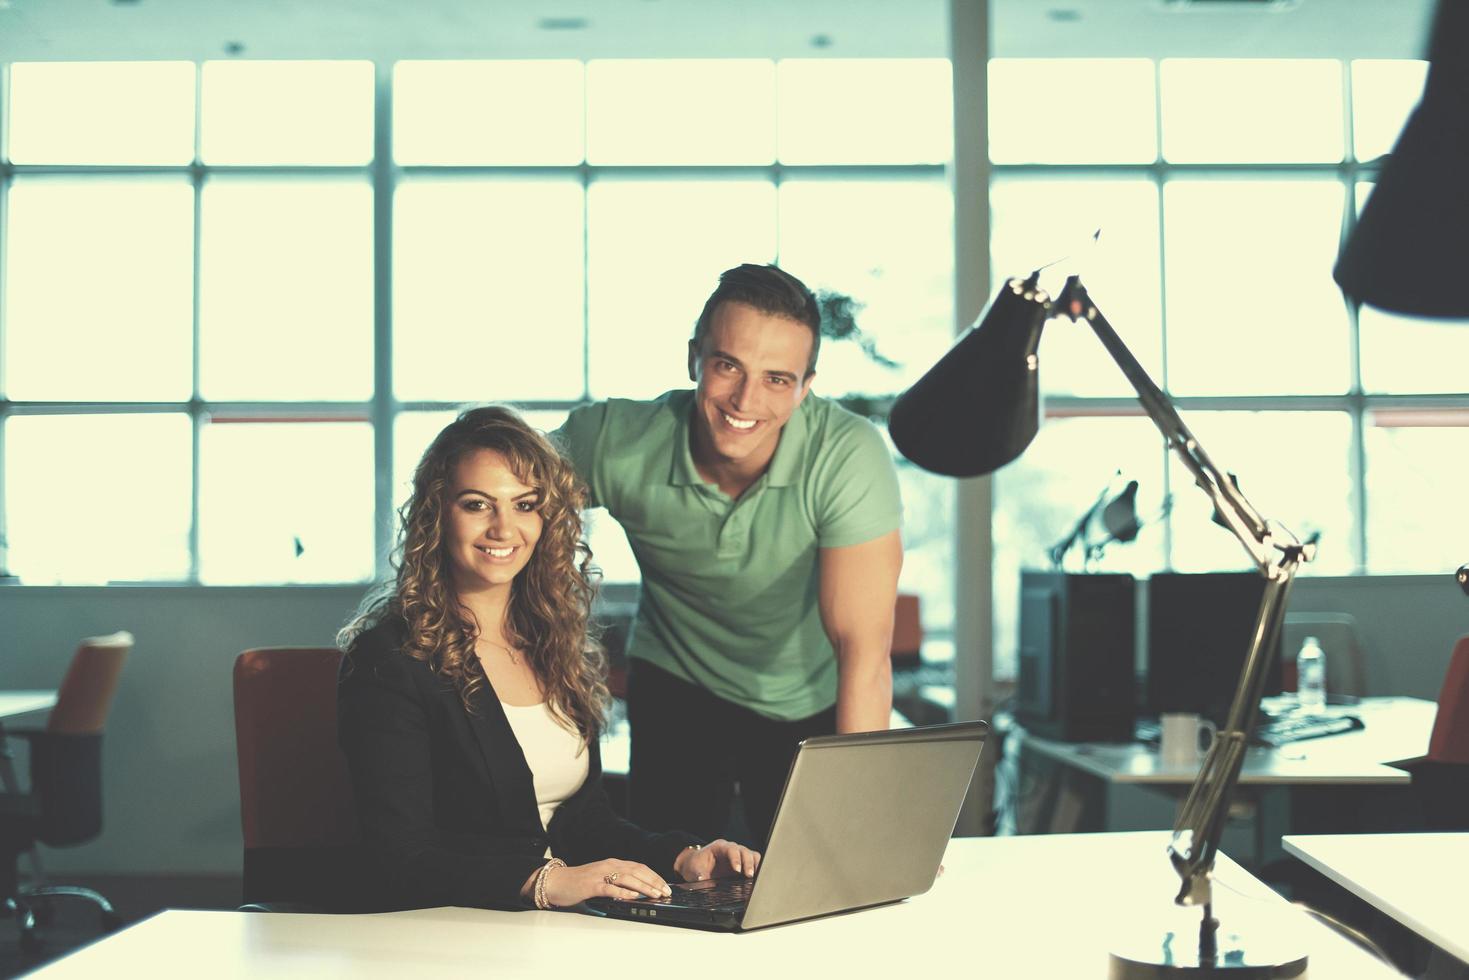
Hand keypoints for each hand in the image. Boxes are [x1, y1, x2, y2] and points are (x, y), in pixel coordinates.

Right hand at [542, 859, 670, 906]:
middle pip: (637, 871)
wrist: (556, 882)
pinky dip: (623, 892)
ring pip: (627, 878)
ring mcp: (600, 875)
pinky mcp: (591, 885)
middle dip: (654, 882)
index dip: (654, 876)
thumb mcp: (602, 878)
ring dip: (644, 887)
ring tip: (655, 894)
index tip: (665, 886)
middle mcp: (608, 866)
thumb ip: (617, 881)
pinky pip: (610, 888)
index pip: (639, 867)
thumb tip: (637, 891)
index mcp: (612, 863)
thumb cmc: (579, 882)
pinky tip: (633, 897)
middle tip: (666, 892)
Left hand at [673, 839, 761, 881]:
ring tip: (755, 879)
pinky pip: (755, 864)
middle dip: (748, 863)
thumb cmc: (695, 866)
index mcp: (720, 847)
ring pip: (753, 856)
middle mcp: (731, 849)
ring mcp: (739, 856)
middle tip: (749, 876)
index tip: (737, 870)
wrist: (696, 866)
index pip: (731, 849)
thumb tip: (702, 882)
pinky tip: (757, 880)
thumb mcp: (693, 870)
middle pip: (745, 851)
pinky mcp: (744, 865)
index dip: (736, 859)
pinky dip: (758, 870)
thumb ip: (699, 876)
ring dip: (755, 866)